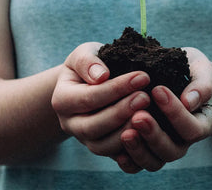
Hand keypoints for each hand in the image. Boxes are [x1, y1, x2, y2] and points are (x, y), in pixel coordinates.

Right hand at [51, 42, 151, 157]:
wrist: (89, 83)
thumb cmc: (90, 65)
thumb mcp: (84, 54)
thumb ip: (88, 61)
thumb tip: (101, 75)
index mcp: (62, 100)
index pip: (88, 98)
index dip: (116, 89)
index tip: (142, 76)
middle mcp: (70, 124)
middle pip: (93, 126)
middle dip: (121, 112)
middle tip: (146, 97)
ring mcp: (85, 140)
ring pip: (103, 146)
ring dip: (127, 131)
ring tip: (149, 114)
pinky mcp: (102, 149)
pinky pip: (115, 157)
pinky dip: (132, 149)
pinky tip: (149, 133)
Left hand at [116, 47, 211, 172]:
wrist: (175, 73)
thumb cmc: (190, 69)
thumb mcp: (201, 70)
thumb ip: (201, 84)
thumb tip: (189, 101)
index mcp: (201, 123)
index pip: (192, 129)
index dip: (175, 113)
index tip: (158, 90)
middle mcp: (183, 141)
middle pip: (172, 150)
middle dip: (154, 135)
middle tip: (138, 115)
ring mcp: (163, 148)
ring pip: (153, 162)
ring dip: (139, 150)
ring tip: (125, 133)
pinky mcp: (144, 150)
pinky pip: (137, 166)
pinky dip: (128, 161)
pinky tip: (117, 150)